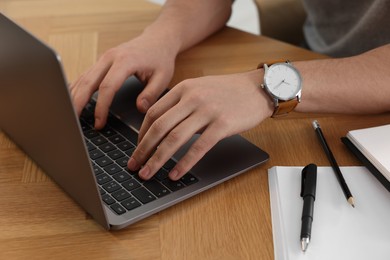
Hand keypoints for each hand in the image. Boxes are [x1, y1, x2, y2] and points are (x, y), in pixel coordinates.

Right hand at [69, 33, 176, 128]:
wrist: (157, 40)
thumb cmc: (160, 58)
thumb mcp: (163, 77)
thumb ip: (152, 94)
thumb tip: (140, 109)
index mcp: (125, 61)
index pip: (107, 87)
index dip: (101, 107)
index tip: (99, 122)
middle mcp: (110, 58)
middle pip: (88, 81)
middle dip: (78, 103)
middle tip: (73, 122)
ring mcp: (103, 58)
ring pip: (83, 78)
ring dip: (74, 96)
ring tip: (69, 115)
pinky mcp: (101, 62)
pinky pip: (85, 76)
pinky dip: (77, 89)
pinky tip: (72, 100)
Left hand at [127, 70, 273, 180]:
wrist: (258, 88)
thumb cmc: (228, 91)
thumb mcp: (199, 88)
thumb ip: (180, 102)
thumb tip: (161, 125)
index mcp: (183, 88)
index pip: (153, 113)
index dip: (141, 133)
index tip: (138, 148)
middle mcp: (192, 98)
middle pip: (158, 127)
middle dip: (142, 149)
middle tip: (133, 165)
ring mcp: (207, 111)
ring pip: (174, 139)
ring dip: (157, 159)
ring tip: (147, 173)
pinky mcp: (222, 125)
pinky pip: (198, 147)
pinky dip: (184, 163)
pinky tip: (175, 174)